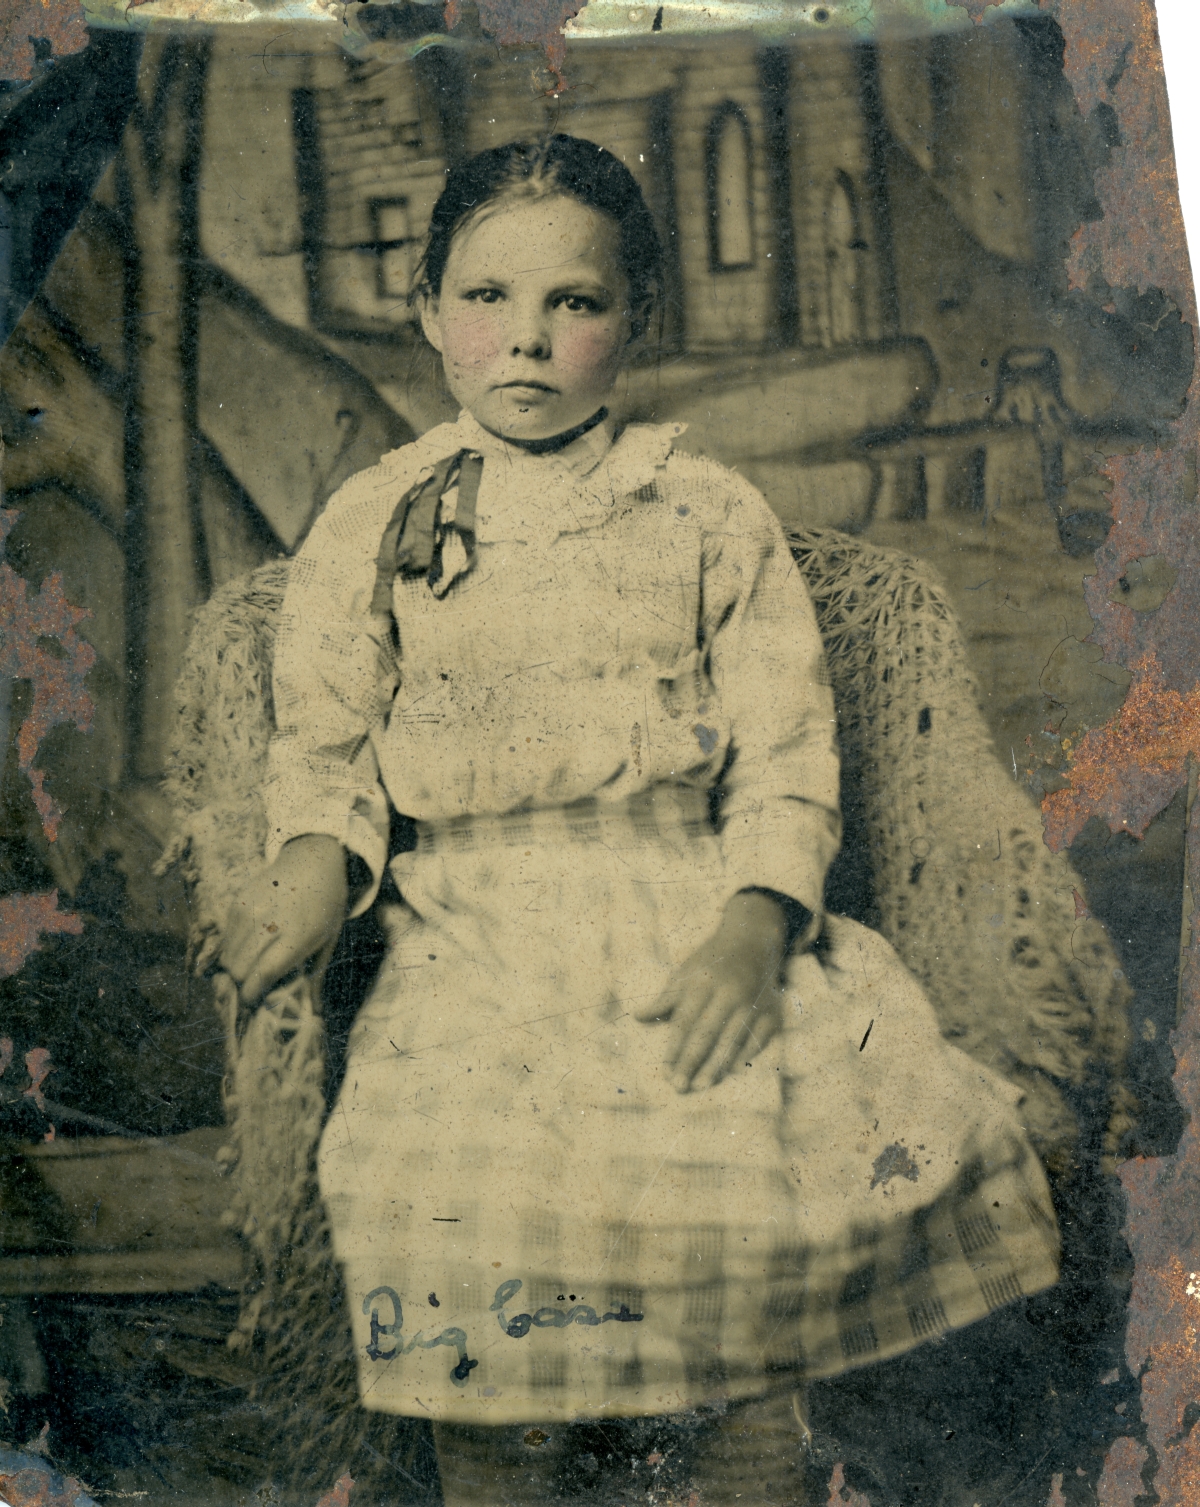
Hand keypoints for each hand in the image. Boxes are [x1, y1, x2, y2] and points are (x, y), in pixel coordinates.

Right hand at [220, 835, 349, 1005]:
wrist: (314, 861)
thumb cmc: (325, 905)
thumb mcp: (327, 941)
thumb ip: (314, 977)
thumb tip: (312, 1014)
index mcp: (295, 935)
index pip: (262, 975)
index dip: (253, 995)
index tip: (255, 1002)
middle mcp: (268, 922)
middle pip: (238, 970)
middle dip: (243, 984)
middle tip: (256, 984)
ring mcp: (248, 910)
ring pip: (226, 956)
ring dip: (236, 967)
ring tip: (254, 964)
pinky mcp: (236, 902)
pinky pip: (225, 938)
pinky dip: (233, 948)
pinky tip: (252, 942)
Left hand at [634, 891, 787, 1092]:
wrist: (753, 941)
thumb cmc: (711, 961)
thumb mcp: (685, 973)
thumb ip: (664, 999)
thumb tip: (637, 1018)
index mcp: (703, 982)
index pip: (686, 1021)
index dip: (675, 1047)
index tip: (665, 1070)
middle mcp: (728, 992)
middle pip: (707, 1032)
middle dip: (692, 1061)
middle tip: (679, 1086)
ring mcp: (752, 1001)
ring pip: (733, 1038)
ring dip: (718, 1064)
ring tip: (702, 1085)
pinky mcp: (771, 1009)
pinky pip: (759, 1036)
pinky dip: (748, 1053)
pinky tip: (734, 1071)